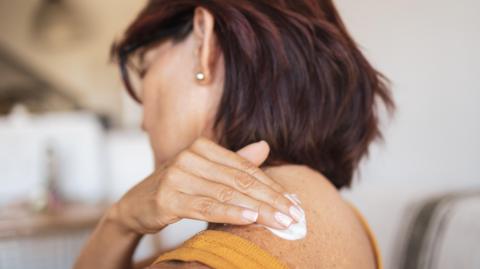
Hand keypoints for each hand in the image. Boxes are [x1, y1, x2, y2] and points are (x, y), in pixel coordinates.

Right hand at [108, 136, 302, 234]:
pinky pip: (205, 206)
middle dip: (271, 200)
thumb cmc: (177, 188)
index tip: (293, 204)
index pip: (245, 168)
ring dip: (257, 209)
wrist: (135, 205)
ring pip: (226, 194)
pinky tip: (250, 218)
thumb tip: (265, 146)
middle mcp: (190, 156)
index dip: (271, 186)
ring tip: (280, 222)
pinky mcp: (167, 197)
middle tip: (294, 216)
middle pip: (240, 181)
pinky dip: (230, 212)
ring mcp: (177, 176)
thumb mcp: (206, 173)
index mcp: (202, 147)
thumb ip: (235, 162)